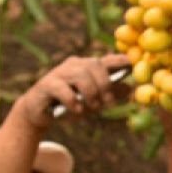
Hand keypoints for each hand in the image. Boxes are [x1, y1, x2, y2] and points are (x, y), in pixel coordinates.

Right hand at [16, 55, 130, 129]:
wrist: (40, 112)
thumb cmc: (70, 104)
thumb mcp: (94, 100)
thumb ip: (110, 94)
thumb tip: (130, 88)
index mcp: (87, 67)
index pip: (106, 60)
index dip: (119, 60)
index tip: (131, 65)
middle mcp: (74, 65)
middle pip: (95, 65)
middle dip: (105, 84)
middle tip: (108, 103)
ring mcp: (59, 73)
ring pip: (80, 75)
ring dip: (91, 93)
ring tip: (92, 107)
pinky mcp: (46, 85)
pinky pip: (62, 89)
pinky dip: (72, 100)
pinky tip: (77, 110)